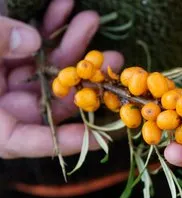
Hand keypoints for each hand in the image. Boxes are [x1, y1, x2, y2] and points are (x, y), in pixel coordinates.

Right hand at [0, 0, 122, 158]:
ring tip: (91, 19)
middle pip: (50, 98)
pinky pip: (32, 42)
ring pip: (47, 67)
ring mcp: (3, 77)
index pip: (27, 142)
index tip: (104, 136)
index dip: (66, 141)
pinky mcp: (6, 53)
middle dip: (83, 77)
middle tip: (112, 59)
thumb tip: (30, 40)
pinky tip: (65, 5)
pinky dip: (48, 24)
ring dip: (71, 43)